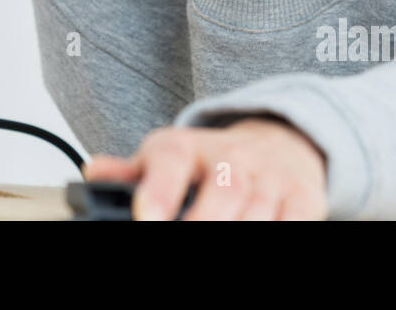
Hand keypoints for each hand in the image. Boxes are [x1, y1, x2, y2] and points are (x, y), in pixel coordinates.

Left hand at [81, 116, 327, 219]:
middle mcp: (231, 158)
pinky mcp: (302, 197)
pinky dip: (280, 231)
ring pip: (258, 211)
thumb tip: (92, 173)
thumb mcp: (167, 158)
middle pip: (222, 191)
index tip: (145, 218)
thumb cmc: (210, 162)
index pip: (171, 160)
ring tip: (217, 252)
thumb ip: (130, 173)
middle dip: (202, 224)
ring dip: (240, 232)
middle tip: (182, 243)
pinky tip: (258, 241)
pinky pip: (294, 220)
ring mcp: (270, 177)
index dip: (159, 190)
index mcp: (186, 147)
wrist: (276, 144)